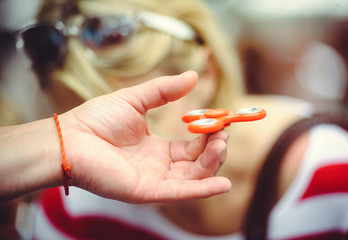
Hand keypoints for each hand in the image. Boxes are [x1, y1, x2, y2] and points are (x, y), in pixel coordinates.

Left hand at [60, 71, 230, 202]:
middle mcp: (159, 167)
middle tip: (224, 131)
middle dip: (215, 149)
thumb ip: (165, 90)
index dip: (208, 135)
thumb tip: (194, 74)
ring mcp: (155, 180)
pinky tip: (223, 184)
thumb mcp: (137, 99)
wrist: (71, 137)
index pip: (193, 146)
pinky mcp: (147, 191)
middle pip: (198, 163)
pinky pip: (179, 193)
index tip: (221, 120)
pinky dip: (203, 190)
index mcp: (158, 149)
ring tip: (221, 143)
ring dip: (212, 163)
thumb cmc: (98, 119)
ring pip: (193, 177)